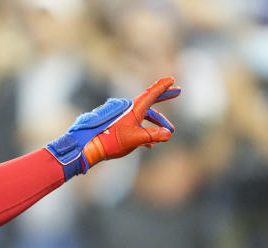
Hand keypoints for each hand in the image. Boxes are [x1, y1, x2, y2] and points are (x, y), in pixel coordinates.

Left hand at [46, 77, 180, 180]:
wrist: (90, 147)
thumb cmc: (111, 141)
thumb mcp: (136, 138)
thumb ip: (154, 135)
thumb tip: (169, 134)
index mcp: (134, 108)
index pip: (152, 94)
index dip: (163, 87)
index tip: (171, 79)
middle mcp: (129, 110)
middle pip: (150, 101)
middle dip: (164, 97)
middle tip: (177, 91)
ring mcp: (123, 118)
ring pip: (144, 116)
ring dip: (156, 122)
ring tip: (169, 129)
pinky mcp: (118, 127)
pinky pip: (135, 126)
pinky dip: (144, 131)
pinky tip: (150, 145)